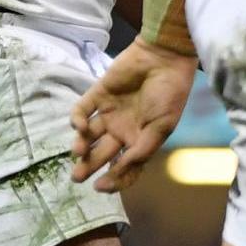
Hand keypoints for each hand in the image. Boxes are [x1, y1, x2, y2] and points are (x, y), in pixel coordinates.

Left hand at [72, 39, 198, 192]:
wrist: (164, 59)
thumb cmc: (169, 94)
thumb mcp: (162, 127)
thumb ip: (141, 150)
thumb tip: (120, 171)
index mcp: (139, 140)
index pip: (124, 167)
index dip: (114, 180)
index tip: (100, 187)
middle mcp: (122, 130)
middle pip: (100, 154)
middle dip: (88, 167)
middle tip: (77, 177)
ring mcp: (108, 113)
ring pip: (87, 136)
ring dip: (81, 146)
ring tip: (79, 151)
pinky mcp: (97, 95)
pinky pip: (81, 111)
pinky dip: (77, 121)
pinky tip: (80, 127)